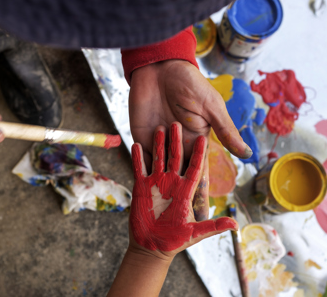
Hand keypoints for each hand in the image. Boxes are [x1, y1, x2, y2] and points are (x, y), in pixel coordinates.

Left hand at [129, 60, 251, 218]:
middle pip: (179, 179)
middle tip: (179, 225)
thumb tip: (247, 154)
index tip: (204, 216)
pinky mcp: (141, 136)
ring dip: (159, 193)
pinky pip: (141, 160)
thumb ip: (225, 131)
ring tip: (158, 215)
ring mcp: (158, 143)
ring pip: (159, 173)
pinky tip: (139, 192)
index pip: (199, 174)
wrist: (159, 68)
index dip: (201, 195)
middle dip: (180, 201)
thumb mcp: (211, 108)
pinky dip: (141, 175)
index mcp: (196, 141)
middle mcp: (177, 146)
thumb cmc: (189, 84)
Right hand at [130, 122, 237, 258]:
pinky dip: (137, 157)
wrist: (151, 246)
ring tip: (158, 128)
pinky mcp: (141, 187)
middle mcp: (171, 183)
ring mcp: (156, 183)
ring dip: (157, 144)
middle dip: (175, 141)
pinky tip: (136, 144)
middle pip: (174, 158)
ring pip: (157, 158)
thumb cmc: (173, 242)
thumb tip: (235, 225)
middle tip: (176, 123)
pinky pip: (139, 168)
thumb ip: (212, 227)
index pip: (194, 168)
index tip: (202, 138)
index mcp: (185, 190)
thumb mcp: (193, 233)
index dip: (198, 153)